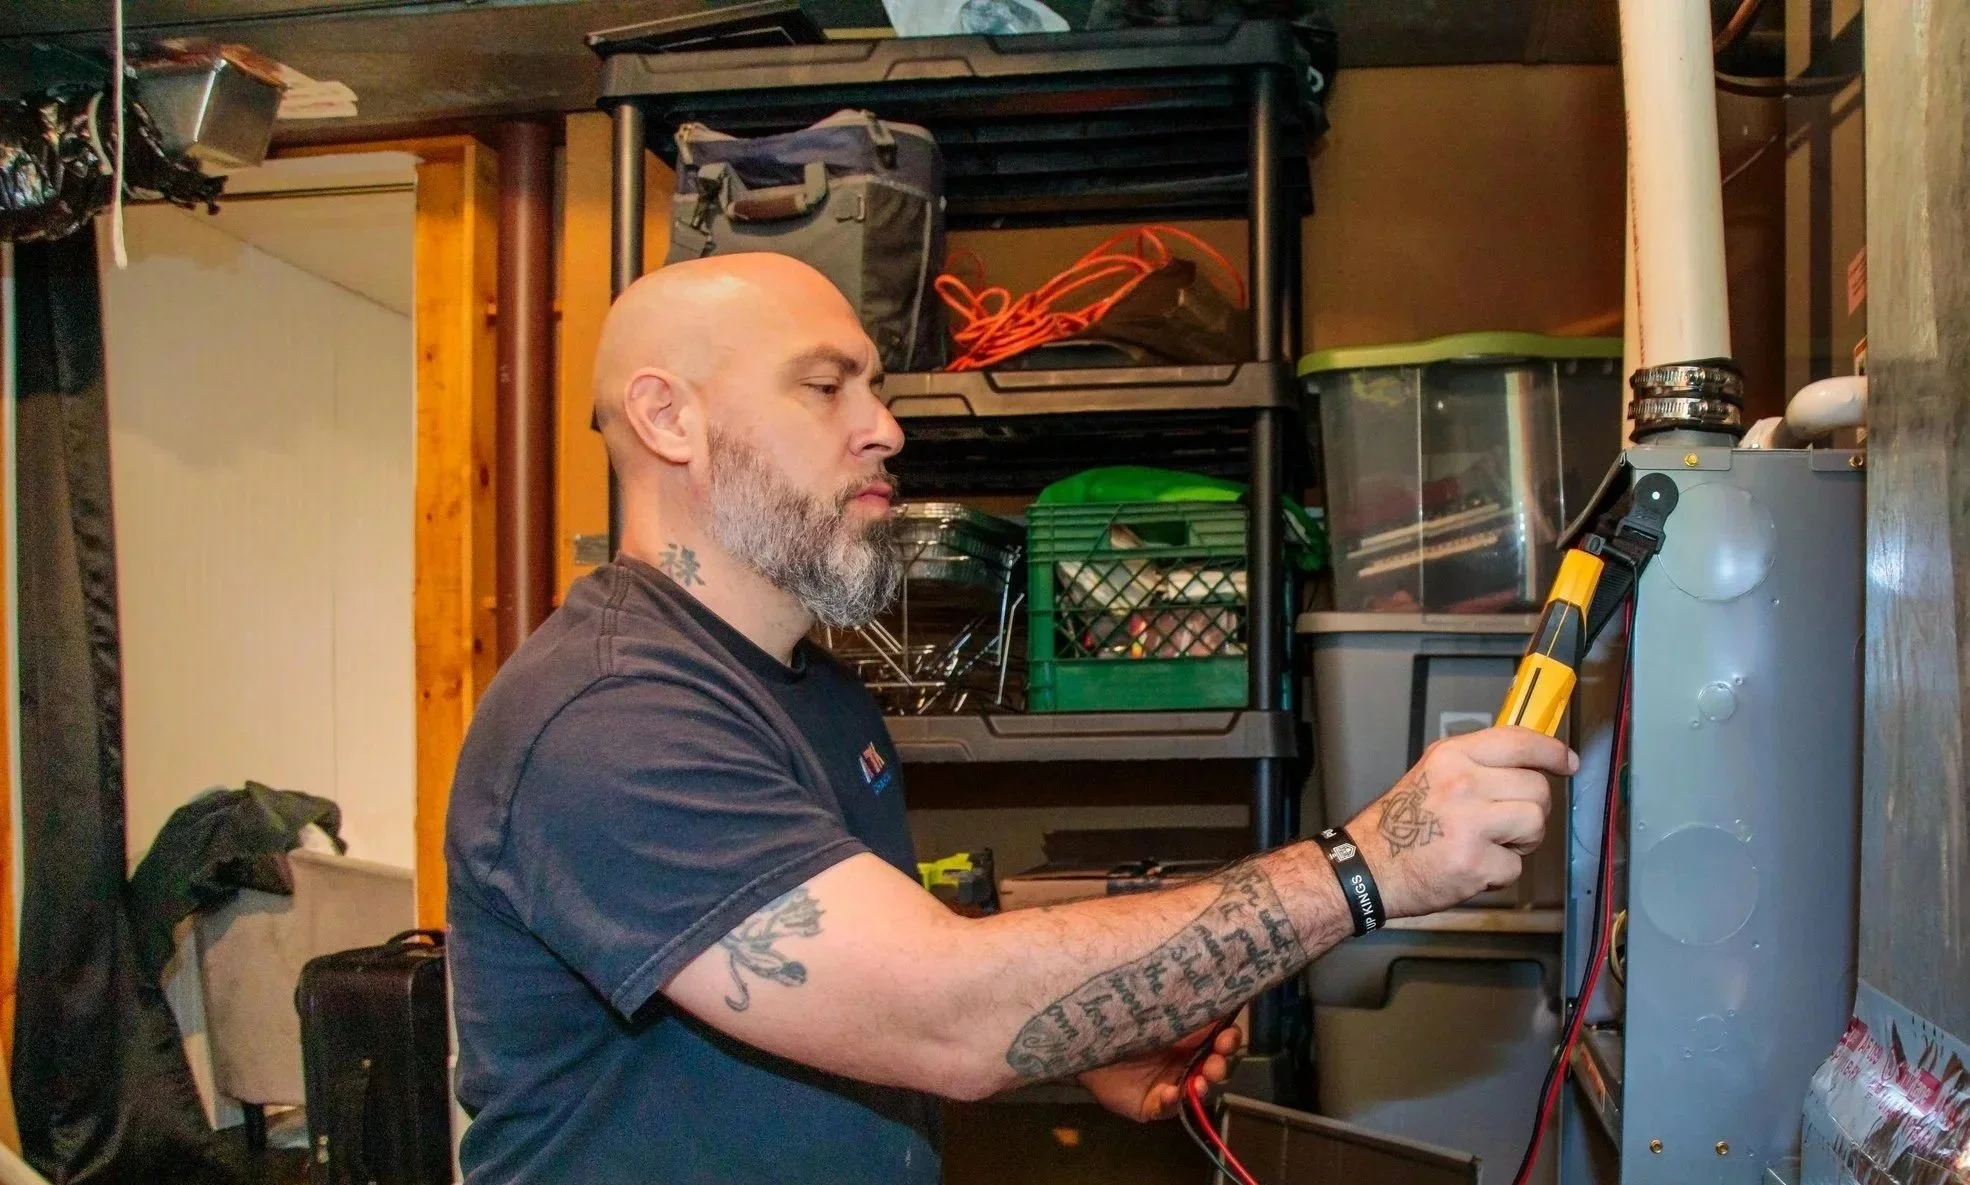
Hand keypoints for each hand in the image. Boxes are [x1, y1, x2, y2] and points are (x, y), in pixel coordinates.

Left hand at [1078, 1022, 1242, 1121]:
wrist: (1083, 1040)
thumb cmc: (1119, 1019)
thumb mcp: (1152, 1012)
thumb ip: (1180, 1012)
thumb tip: (1211, 1004)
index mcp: (1188, 1038)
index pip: (1219, 1040)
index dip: (1228, 1040)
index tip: (1228, 1036)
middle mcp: (1184, 1062)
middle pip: (1214, 1068)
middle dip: (1220, 1066)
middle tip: (1216, 1063)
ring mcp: (1170, 1085)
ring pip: (1197, 1090)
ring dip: (1203, 1086)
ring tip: (1200, 1082)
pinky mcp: (1152, 1105)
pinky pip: (1167, 1107)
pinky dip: (1171, 1101)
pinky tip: (1169, 1092)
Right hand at [1347, 726, 1575, 918]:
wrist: (1367, 867)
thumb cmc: (1401, 824)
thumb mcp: (1433, 774)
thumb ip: (1476, 765)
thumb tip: (1527, 761)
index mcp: (1452, 756)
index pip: (1518, 741)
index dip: (1551, 751)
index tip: (1567, 762)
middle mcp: (1462, 783)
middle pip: (1537, 788)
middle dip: (1530, 809)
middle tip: (1506, 822)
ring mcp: (1470, 823)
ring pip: (1535, 823)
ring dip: (1521, 840)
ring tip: (1491, 844)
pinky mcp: (1475, 861)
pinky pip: (1516, 866)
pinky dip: (1499, 873)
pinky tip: (1472, 867)